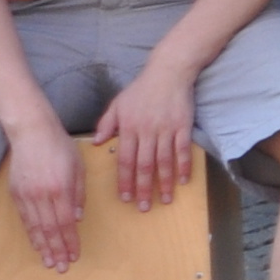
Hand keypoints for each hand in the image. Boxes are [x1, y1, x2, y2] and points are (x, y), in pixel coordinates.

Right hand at [4, 117, 85, 271]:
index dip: (70, 241)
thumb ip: (78, 194)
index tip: (75, 255)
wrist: (32, 133)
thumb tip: (77, 218)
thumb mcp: (78, 167)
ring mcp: (26, 196)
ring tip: (49, 262)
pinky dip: (31, 234)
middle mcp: (42, 195)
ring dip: (43, 247)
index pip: (66, 222)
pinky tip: (36, 244)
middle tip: (61, 267)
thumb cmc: (60, 147)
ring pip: (35, 227)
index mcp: (60, 189)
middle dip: (57, 250)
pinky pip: (25, 219)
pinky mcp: (16, 194)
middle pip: (50, 229)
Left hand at [98, 58, 200, 213]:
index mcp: (128, 128)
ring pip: (163, 161)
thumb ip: (106, 124)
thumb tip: (95, 143)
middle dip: (143, 188)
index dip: (125, 180)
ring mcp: (166, 129)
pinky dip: (183, 166)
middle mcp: (146, 131)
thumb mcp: (118, 104)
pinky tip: (183, 180)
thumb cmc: (141, 88)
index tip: (125, 198)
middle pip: (144, 165)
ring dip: (164, 182)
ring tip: (164, 199)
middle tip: (144, 207)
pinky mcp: (183, 126)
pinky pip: (183, 150)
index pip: (125, 160)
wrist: (168, 72)